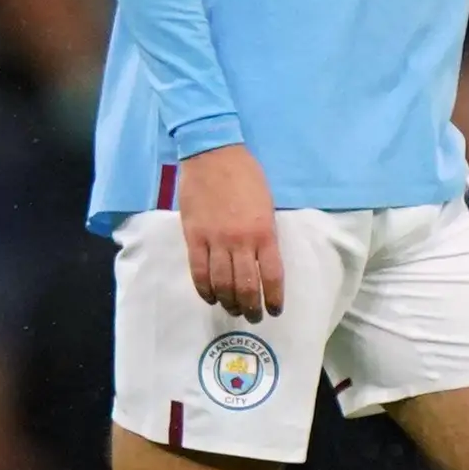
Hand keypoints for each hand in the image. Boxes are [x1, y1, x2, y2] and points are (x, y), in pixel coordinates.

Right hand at [175, 143, 283, 318]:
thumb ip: (265, 233)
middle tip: (253, 315)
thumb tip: (262, 259)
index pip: (272, 276)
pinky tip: (211, 297)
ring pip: (221, 284)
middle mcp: (241, 241)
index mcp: (264, 232)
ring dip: (228, 303)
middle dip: (251, 307)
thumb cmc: (246, 175)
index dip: (273, 298)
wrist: (213, 153)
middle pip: (246, 286)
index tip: (274, 310)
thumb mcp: (266, 204)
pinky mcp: (193, 237)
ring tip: (232, 309)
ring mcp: (215, 240)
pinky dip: (205, 290)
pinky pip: (198, 272)